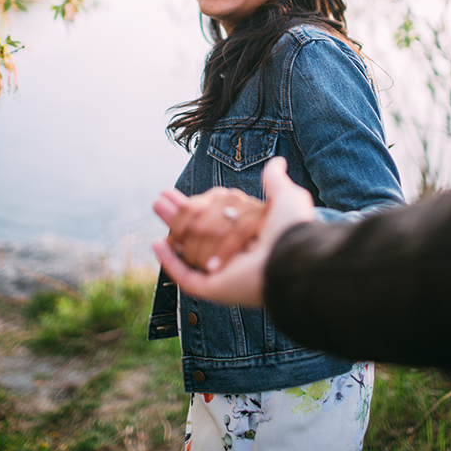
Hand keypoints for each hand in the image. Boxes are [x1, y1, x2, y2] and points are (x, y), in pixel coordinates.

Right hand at [152, 157, 314, 306]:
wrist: (294, 258)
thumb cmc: (293, 230)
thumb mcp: (287, 198)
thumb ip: (275, 181)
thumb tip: (278, 162)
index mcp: (249, 236)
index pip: (215, 218)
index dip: (195, 205)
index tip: (175, 193)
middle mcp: (236, 255)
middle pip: (197, 232)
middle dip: (176, 215)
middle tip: (158, 200)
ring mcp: (224, 274)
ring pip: (190, 248)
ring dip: (173, 227)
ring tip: (157, 206)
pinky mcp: (214, 289)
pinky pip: (185, 276)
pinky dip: (169, 261)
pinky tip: (157, 243)